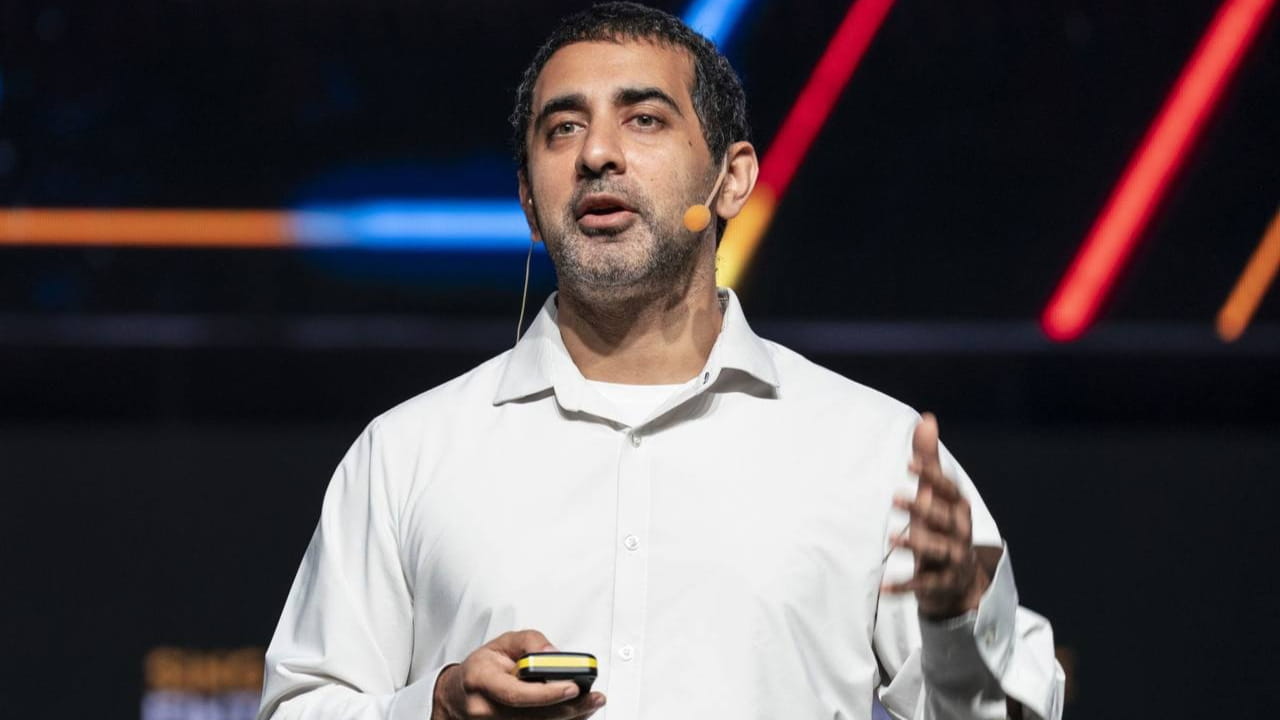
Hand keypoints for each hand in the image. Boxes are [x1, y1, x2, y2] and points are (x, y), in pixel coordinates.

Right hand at [431, 629, 605, 719]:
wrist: (456, 696)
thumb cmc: (481, 669)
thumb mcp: (502, 643)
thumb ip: (530, 642)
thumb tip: (554, 654)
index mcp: (481, 680)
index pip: (517, 693)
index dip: (548, 693)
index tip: (573, 686)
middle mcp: (485, 709)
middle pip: (532, 715)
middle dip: (568, 708)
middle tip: (594, 698)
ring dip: (569, 717)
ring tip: (591, 704)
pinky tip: (576, 713)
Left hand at [881, 413, 989, 619]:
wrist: (959, 582)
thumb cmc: (940, 527)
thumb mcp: (934, 495)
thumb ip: (928, 460)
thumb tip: (927, 418)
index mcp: (957, 508)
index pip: (949, 489)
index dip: (932, 477)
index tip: (908, 465)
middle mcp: (960, 532)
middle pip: (945, 519)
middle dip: (923, 508)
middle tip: (894, 497)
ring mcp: (955, 560)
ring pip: (942, 550)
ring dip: (918, 543)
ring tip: (892, 539)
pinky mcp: (943, 584)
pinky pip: (926, 585)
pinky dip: (905, 586)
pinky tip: (883, 586)